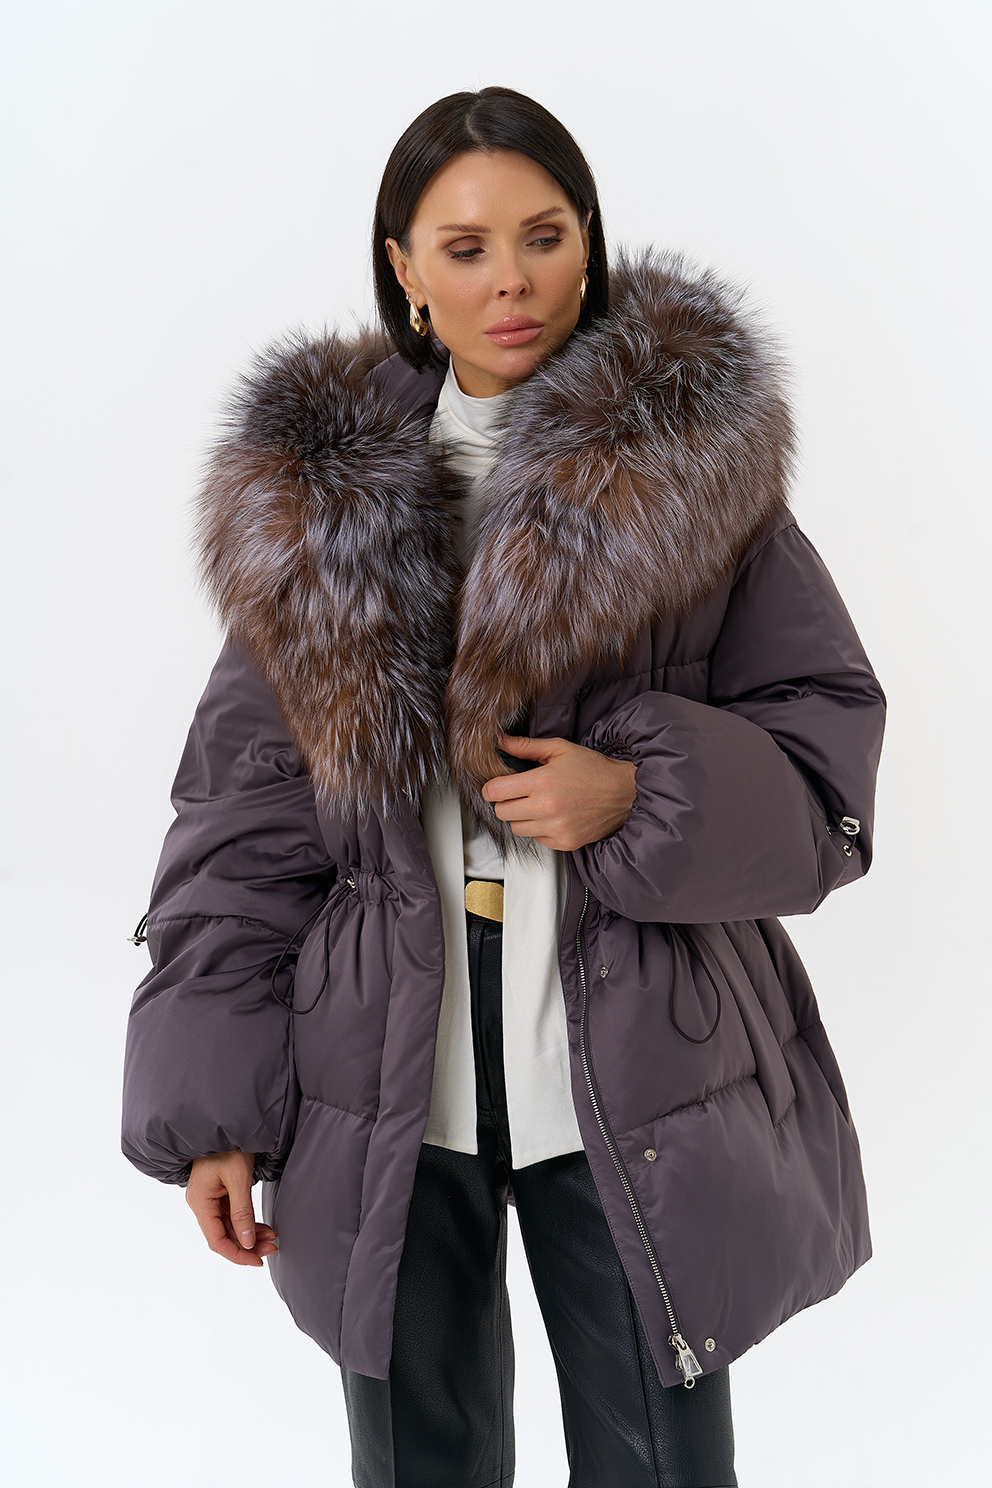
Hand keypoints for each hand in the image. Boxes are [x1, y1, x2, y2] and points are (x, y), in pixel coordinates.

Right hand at [186, 1150, 278, 1266]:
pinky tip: (263, 1228)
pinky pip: (232, 1215)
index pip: (216, 1240)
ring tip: (272, 1238)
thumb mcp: (238, 1178)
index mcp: (200, 1202)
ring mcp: (209, 1199)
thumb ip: (242, 1212)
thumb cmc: (229, 1146)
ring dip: (250, 1235)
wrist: (229, 1124)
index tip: (257, 1261)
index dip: (236, 1254)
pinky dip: (247, 1222)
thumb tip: (247, 1243)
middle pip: (223, 1236)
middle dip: (247, 1245)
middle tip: (272, 1248)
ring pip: (229, 1227)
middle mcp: (201, 1203)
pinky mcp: (219, 1193)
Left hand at [482, 735, 637, 851]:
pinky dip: (538, 829)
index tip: (495, 787)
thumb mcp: (560, 749)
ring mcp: (556, 827)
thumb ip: (527, 747)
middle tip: (518, 794)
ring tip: (536, 805)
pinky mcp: (564, 842)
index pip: (496, 791)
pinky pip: (536, 839)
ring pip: (516, 828)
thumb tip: (502, 741)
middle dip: (505, 802)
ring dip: (520, 817)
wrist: (624, 793)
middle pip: (502, 812)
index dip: (491, 788)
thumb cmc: (594, 770)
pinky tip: (551, 816)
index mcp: (543, 782)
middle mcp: (547, 807)